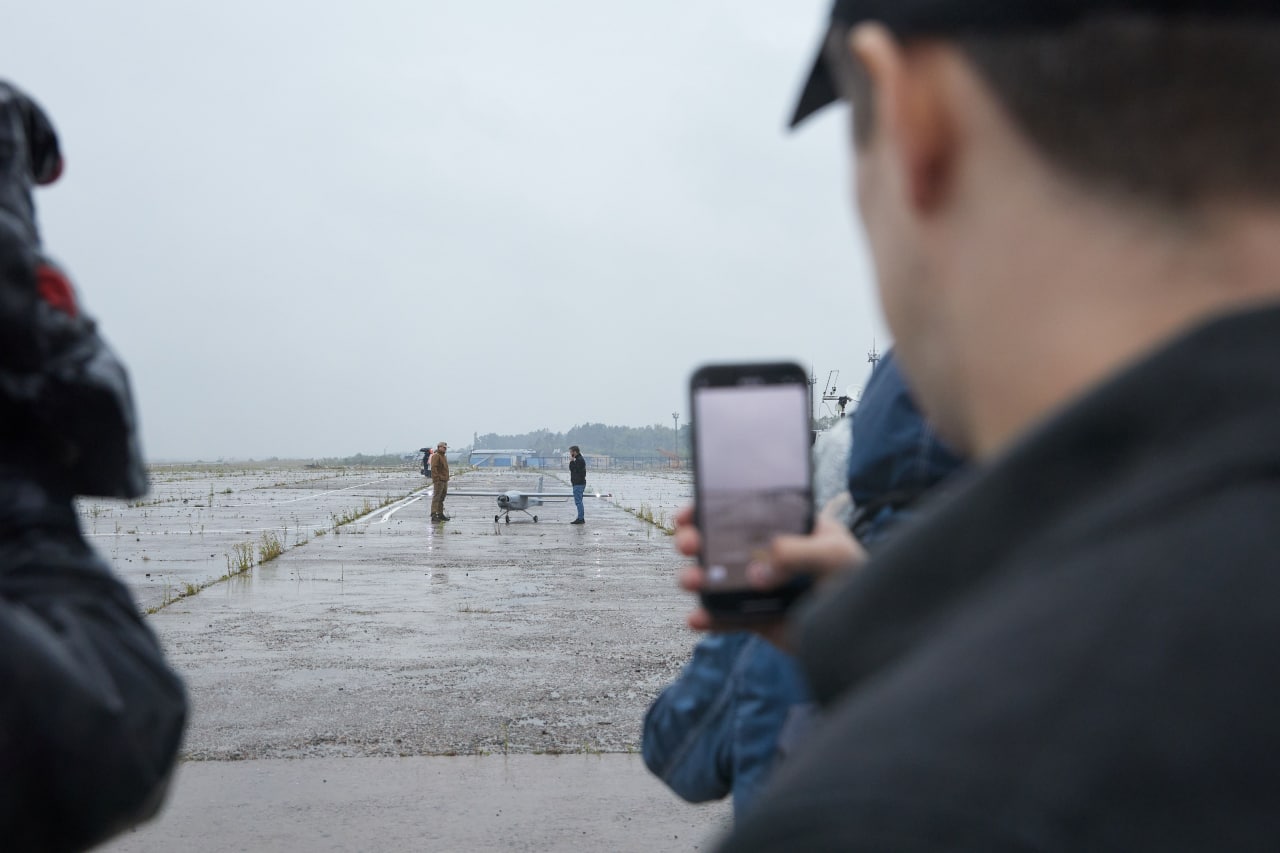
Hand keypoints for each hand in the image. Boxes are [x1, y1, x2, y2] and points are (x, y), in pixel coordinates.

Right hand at [673, 504, 867, 648]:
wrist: (866, 636)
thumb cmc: (858, 583)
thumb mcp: (834, 555)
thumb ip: (796, 553)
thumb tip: (755, 570)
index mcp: (786, 526)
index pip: (744, 509)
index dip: (712, 507)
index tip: (688, 513)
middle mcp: (768, 552)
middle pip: (722, 542)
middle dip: (696, 540)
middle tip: (686, 544)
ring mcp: (759, 586)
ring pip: (718, 579)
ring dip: (696, 578)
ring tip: (690, 581)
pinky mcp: (756, 618)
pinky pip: (726, 618)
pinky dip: (709, 619)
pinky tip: (696, 619)